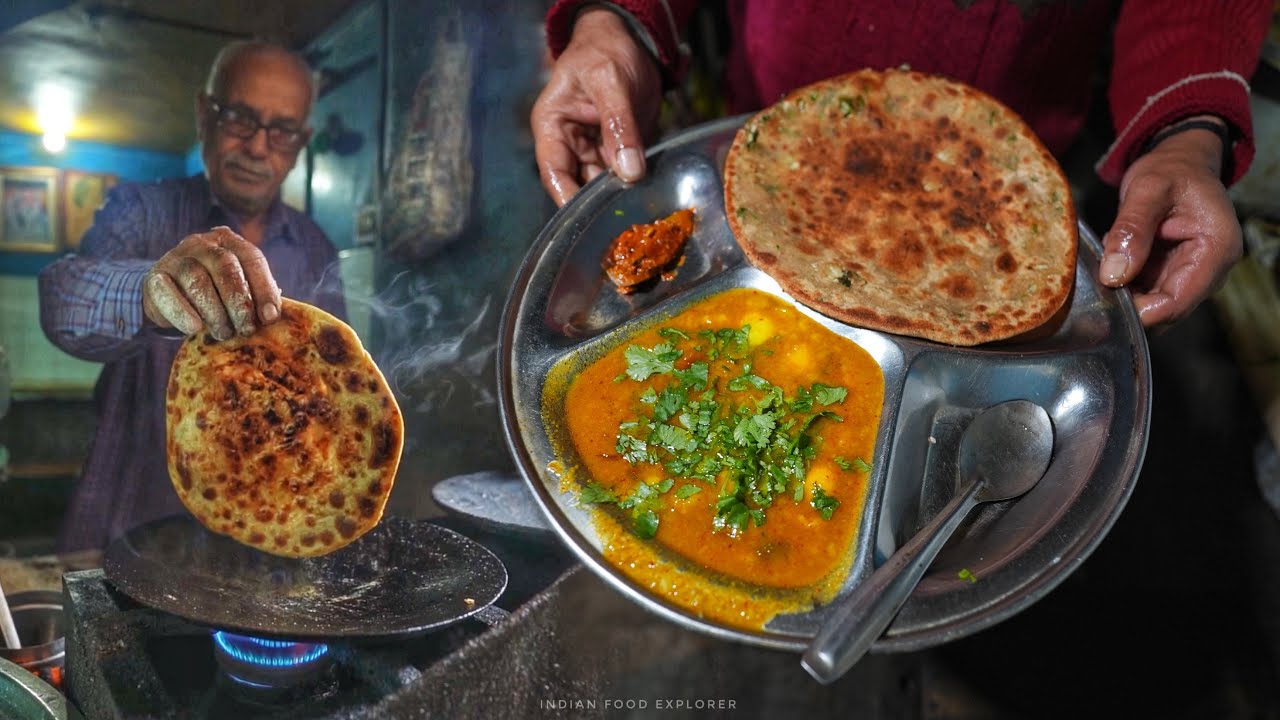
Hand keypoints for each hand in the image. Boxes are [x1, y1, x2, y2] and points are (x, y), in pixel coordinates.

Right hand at [142, 226, 281, 340]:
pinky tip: (194, 328)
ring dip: (214, 312)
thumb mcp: (236, 289)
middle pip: (225, 267)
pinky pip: (168, 293)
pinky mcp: (155, 277)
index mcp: (229, 242)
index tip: (270, 317)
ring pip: (198, 281)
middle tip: (245, 330)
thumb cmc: (213, 293)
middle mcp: (202, 244)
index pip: (252, 258)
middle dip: (239, 303)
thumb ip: (254, 295)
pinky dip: (183, 313)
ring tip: (223, 333)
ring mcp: (176, 257)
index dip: (264, 288)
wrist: (167, 294)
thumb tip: (271, 315)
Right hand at [531, 8, 662, 206]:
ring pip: (607, 185)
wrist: (630, 40)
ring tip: (643, 214)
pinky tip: (654, 197)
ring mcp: (597, 150)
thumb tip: (629, 173)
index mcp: (552, 128)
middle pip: (582, 185)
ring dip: (624, 197)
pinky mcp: (622, 152)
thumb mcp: (611, 82)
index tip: (588, 223)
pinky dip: (640, 186)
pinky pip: (629, 175)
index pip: (555, 173)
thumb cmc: (605, 51)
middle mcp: (571, 145)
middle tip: (626, 224)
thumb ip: (619, 127)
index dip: (568, 199)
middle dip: (602, 204)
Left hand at [1098, 119, 1241, 329]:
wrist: (1181, 162)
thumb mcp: (1147, 189)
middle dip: (1129, 302)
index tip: (1104, 298)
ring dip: (1125, 291)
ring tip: (1110, 256)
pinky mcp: (1175, 274)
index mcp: (1217, 250)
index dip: (1140, 310)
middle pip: (1165, 311)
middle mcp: (1211, 270)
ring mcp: (1193, 274)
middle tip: (1096, 279)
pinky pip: (1147, 291)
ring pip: (1153, 305)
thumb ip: (1131, 229)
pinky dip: (1126, 281)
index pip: (1177, 302)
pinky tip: (1116, 256)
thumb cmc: (1171, 170)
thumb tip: (1114, 275)